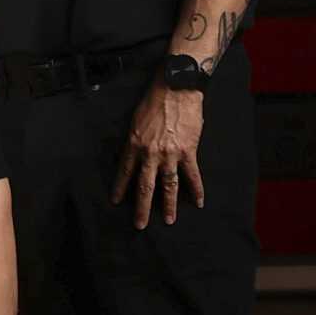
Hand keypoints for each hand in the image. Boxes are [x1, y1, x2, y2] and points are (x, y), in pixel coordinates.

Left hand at [114, 83, 205, 227]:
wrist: (176, 89)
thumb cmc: (153, 102)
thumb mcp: (135, 122)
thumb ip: (134, 142)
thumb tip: (133, 157)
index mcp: (133, 145)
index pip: (124, 172)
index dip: (120, 188)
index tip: (117, 202)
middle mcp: (150, 153)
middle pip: (145, 186)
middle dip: (142, 207)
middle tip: (140, 224)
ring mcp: (170, 154)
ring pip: (168, 185)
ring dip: (168, 205)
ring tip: (169, 220)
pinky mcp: (188, 151)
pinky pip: (192, 175)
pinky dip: (197, 189)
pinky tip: (198, 202)